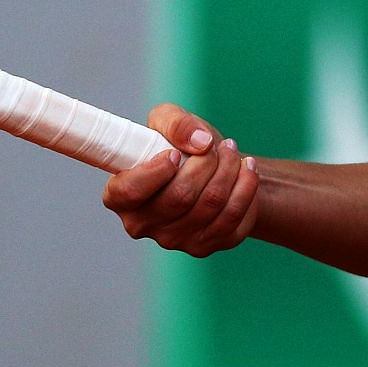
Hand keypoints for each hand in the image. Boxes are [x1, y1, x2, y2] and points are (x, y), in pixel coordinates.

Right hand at [102, 104, 260, 256]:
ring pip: (209, 204)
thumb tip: (200, 141)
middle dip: (205, 162)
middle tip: (214, 145)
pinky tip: (247, 168)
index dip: (155, 171)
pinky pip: (231, 217)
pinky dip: (245, 187)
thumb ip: (175, 122)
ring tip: (231, 151)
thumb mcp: (168, 120)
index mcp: (120, 195)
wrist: (212, 169)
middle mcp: (142, 224)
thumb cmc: (180, 145)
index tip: (175, 153)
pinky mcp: (204, 246)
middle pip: (179, 196)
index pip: (129, 192)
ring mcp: (173, 240)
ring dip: (228, 169)